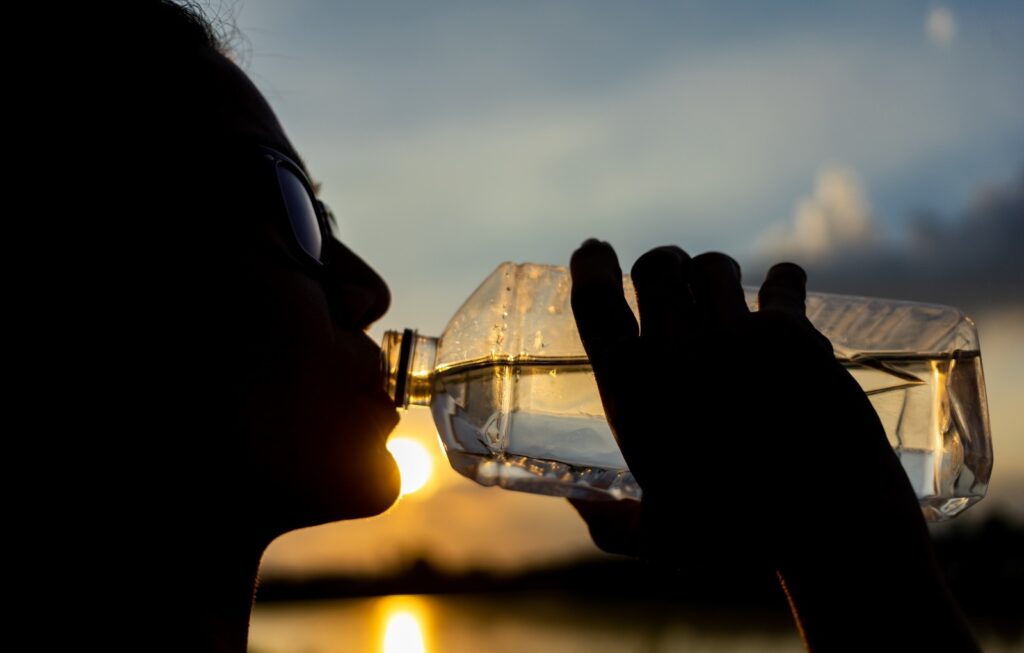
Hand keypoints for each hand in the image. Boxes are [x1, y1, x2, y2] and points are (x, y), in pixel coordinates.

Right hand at [567, 240, 977, 649]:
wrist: (827, 531)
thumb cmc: (737, 540)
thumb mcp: (661, 535)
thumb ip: (613, 523)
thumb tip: (580, 508)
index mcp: (631, 392)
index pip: (595, 300)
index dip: (591, 265)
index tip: (594, 252)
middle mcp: (674, 352)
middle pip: (655, 266)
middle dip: (659, 264)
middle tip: (667, 276)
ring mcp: (734, 336)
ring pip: (713, 264)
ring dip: (712, 272)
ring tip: (722, 290)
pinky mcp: (792, 334)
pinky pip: (781, 279)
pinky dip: (782, 280)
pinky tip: (782, 288)